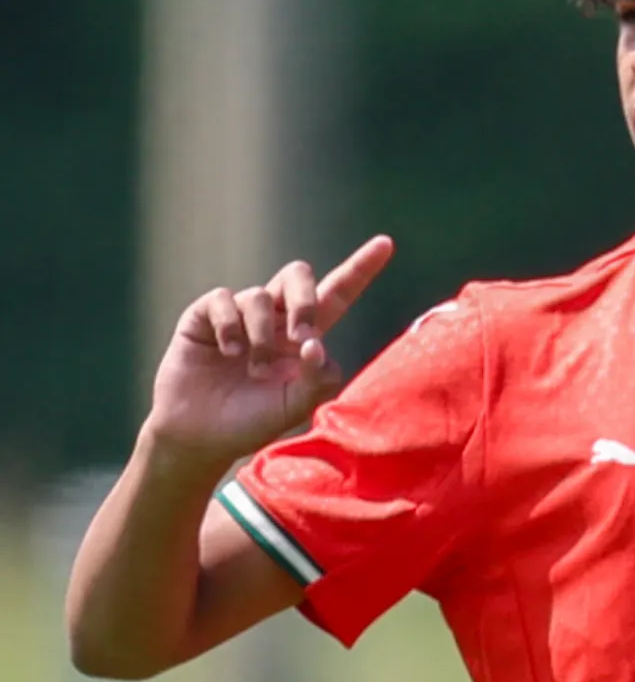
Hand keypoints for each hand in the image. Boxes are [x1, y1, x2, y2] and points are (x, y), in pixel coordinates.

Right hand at [145, 236, 394, 468]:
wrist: (201, 437)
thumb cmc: (252, 421)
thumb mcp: (296, 406)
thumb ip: (317, 378)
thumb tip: (315, 344)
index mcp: (304, 334)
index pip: (337, 293)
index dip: (360, 268)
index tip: (386, 244)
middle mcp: (275, 317)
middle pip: (299, 275)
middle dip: (305, 300)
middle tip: (301, 337)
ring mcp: (239, 313)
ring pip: (260, 295)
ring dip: (262, 336)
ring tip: (256, 370)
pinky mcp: (204, 316)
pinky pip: (223, 299)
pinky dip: (230, 325)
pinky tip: (229, 352)